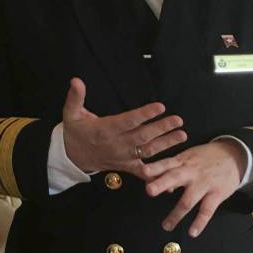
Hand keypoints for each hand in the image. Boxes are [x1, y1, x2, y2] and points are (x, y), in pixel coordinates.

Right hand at [61, 77, 185, 174]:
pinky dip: (157, 172)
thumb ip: (75, 97)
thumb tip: (76, 80)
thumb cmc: (75, 132)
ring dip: (166, 144)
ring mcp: (123, 157)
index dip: (145, 114)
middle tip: (178, 120)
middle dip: (162, 129)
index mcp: (105, 130)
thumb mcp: (71, 113)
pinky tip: (172, 167)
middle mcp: (116, 144)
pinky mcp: (126, 166)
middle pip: (142, 137)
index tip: (160, 107)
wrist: (72, 157)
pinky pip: (143, 171)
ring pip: (147, 151)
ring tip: (182, 135)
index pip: (128, 121)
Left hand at [143, 139, 246, 237]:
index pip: (166, 163)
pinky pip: (207, 210)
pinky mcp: (217, 194)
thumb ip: (173, 170)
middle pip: (175, 177)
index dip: (155, 167)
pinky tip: (192, 233)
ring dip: (176, 214)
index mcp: (183, 161)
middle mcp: (192, 172)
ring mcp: (204, 183)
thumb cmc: (205, 158)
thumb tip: (160, 186)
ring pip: (188, 200)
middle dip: (161, 184)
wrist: (234, 155)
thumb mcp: (189, 157)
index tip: (143, 171)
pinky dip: (199, 222)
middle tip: (149, 191)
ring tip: (166, 226)